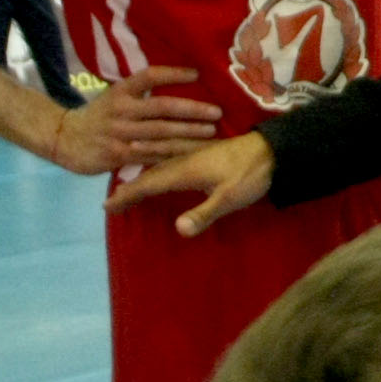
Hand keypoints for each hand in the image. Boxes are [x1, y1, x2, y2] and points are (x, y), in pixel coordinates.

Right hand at [43, 64, 222, 174]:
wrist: (64, 139)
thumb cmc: (99, 116)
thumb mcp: (115, 96)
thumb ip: (140, 93)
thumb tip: (179, 82)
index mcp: (121, 91)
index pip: (149, 76)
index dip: (173, 74)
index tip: (197, 74)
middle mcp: (121, 110)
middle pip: (162, 108)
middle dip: (192, 110)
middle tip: (217, 111)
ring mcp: (120, 134)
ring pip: (161, 135)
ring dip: (189, 134)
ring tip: (212, 133)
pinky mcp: (119, 155)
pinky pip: (152, 155)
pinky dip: (174, 154)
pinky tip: (192, 154)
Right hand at [108, 135, 273, 236]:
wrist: (273, 151)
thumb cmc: (251, 175)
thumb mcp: (229, 198)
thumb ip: (204, 214)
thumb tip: (178, 230)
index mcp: (185, 170)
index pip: (149, 184)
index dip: (129, 196)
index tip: (108, 206)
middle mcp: (184, 160)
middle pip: (150, 175)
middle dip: (130, 189)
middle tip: (111, 203)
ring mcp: (193, 156)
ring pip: (159, 167)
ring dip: (142, 179)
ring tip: (128, 190)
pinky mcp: (203, 156)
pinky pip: (170, 163)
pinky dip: (157, 171)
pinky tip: (160, 173)